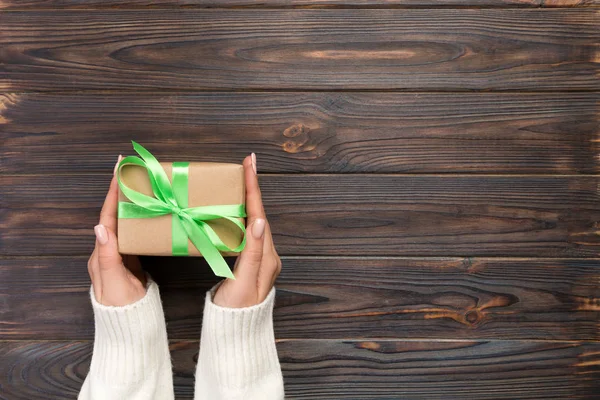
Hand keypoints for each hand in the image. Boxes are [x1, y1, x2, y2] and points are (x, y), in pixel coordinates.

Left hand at [88, 155, 146, 306]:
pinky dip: (141, 216)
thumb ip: (107, 256)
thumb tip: (101, 226)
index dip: (112, 191)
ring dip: (132, 200)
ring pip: (125, 220)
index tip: (118, 169)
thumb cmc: (122, 306)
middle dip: (121, 189)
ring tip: (142, 184)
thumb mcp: (115, 281)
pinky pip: (135, 231)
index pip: (107, 214)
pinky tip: (150, 211)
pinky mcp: (132, 259)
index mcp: (101, 252)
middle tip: (132, 169)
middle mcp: (108, 249)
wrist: (130, 326)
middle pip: (114, 213)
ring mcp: (120, 253)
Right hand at [213, 153, 281, 307]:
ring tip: (240, 180)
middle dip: (252, 188)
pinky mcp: (250, 263)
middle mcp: (267, 254)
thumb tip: (259, 221)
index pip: (260, 214)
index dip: (254, 188)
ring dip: (248, 200)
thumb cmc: (237, 310)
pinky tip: (234, 211)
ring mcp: (260, 258)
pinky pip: (247, 232)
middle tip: (246, 165)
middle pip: (259, 213)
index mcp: (267, 256)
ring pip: (254, 221)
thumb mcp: (244, 282)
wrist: (236, 332)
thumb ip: (252, 253)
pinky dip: (242, 216)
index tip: (250, 164)